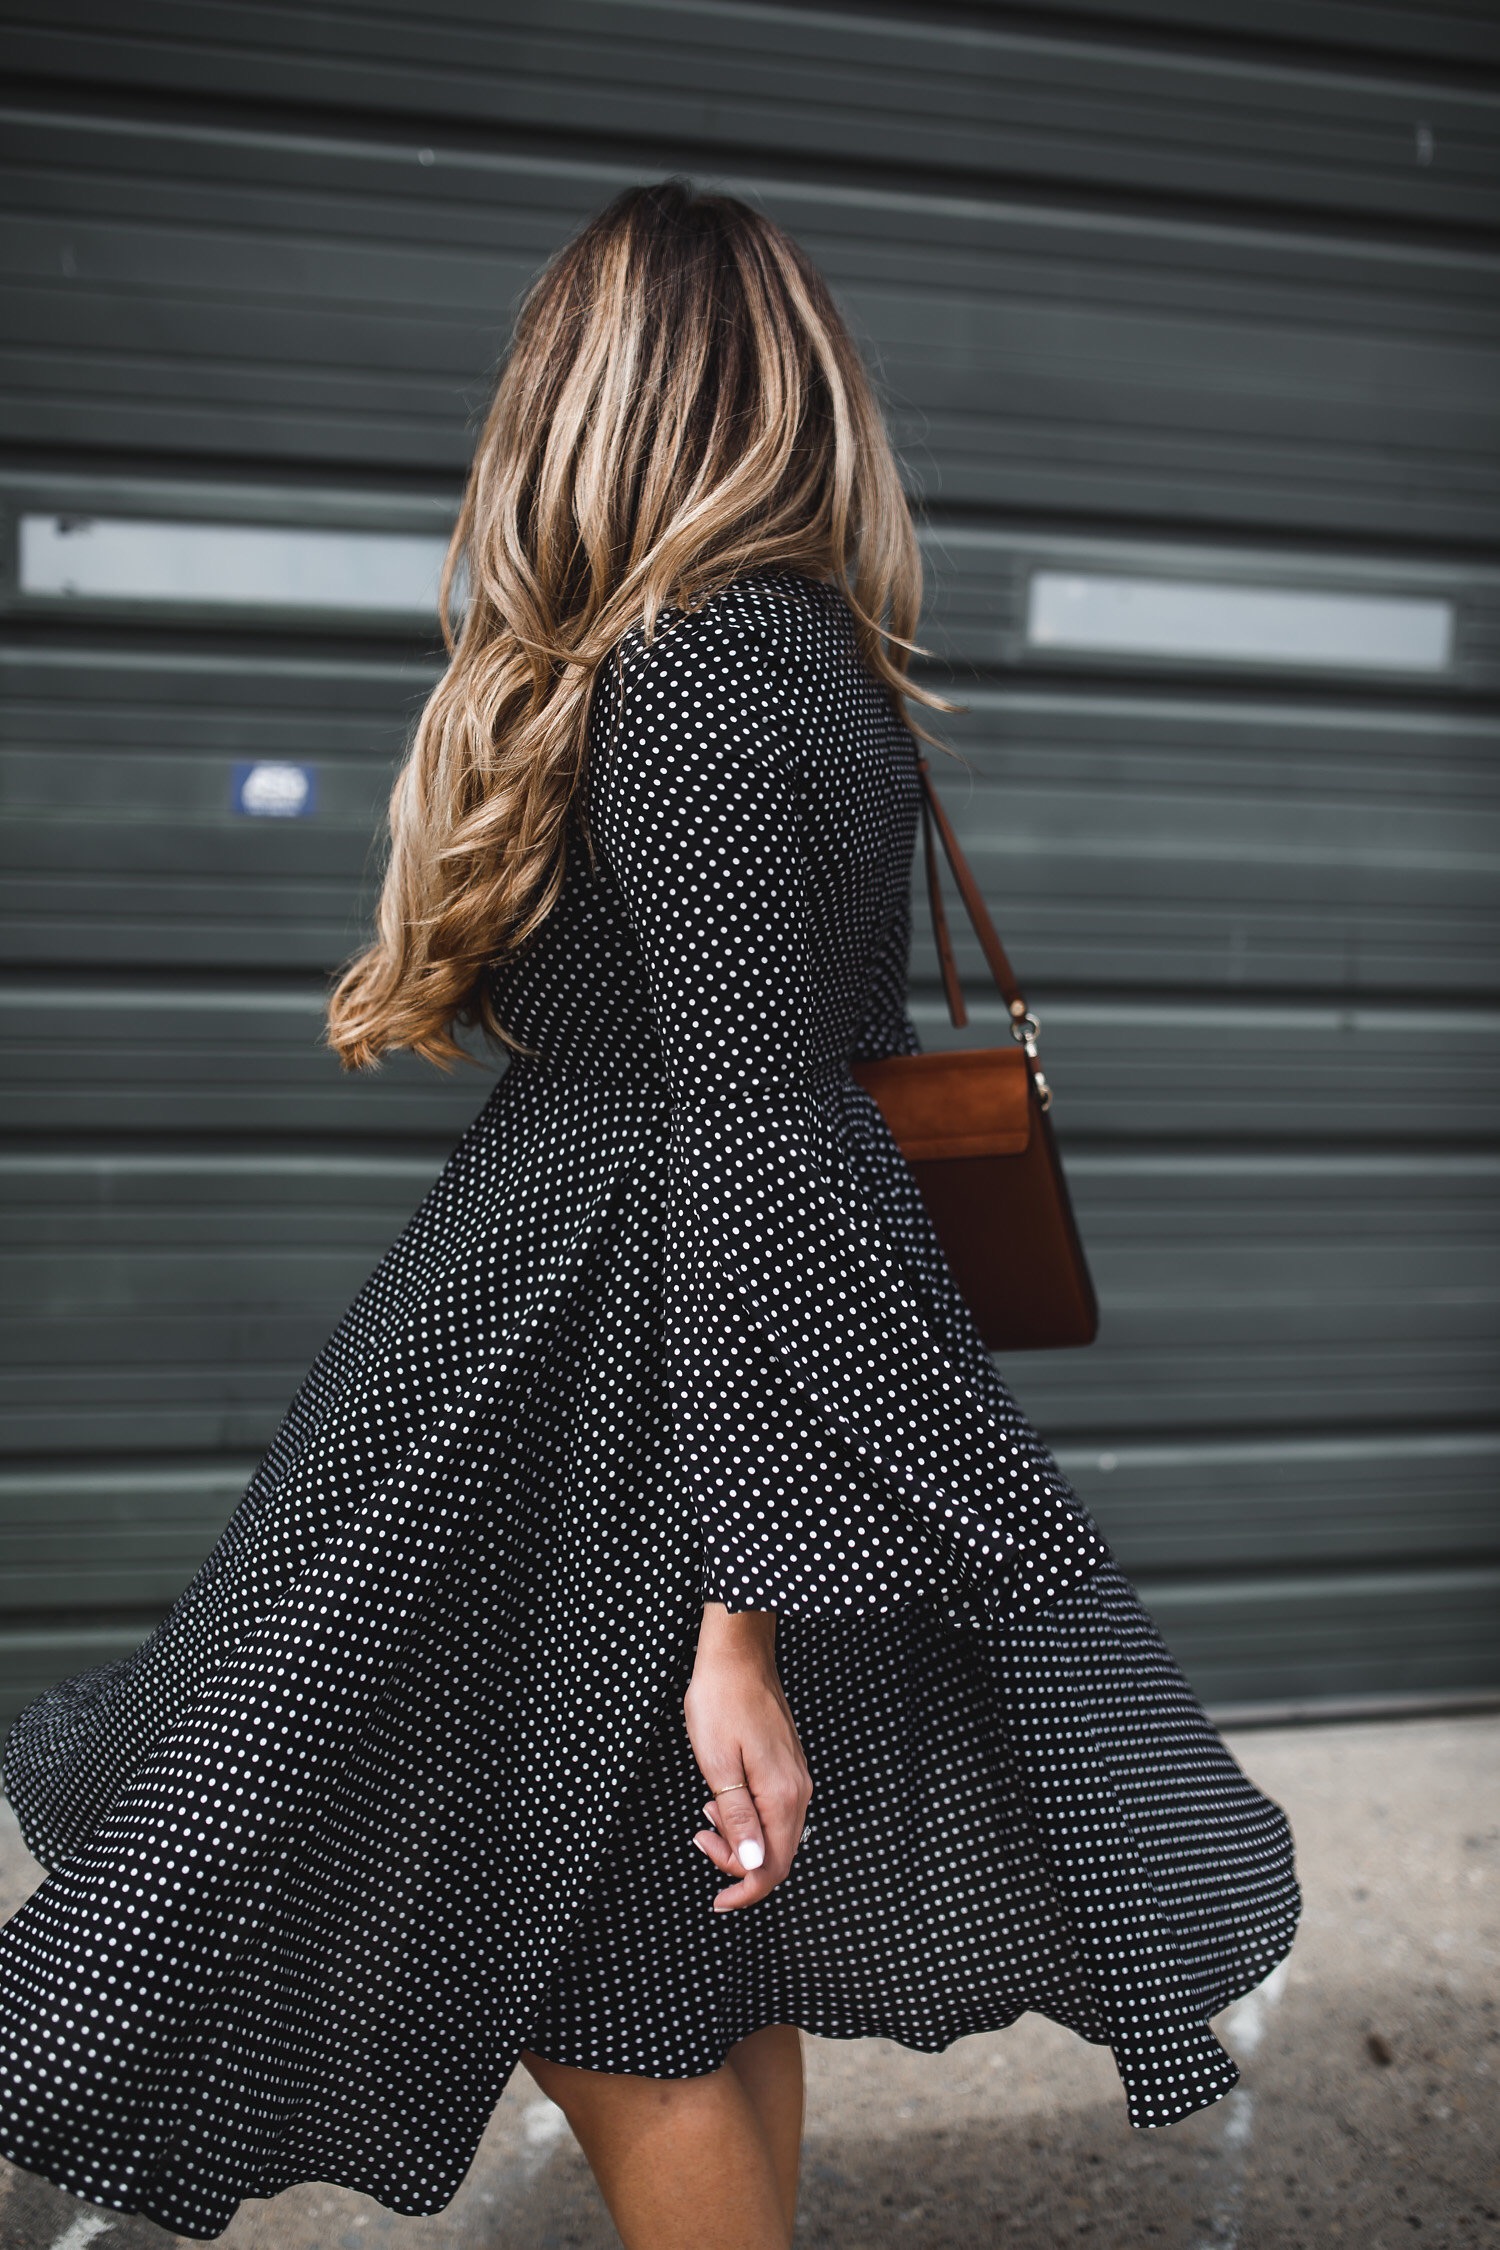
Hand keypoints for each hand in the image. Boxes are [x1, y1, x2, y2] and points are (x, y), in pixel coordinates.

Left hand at [683, 1604, 811, 1911]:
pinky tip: (722, 1798)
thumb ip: (739, 1820)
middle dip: (738, 1862)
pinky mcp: (788, 1764)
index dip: (746, 1891)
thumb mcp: (718, 1766)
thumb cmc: (721, 1702)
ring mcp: (796, 1775)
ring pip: (776, 1832)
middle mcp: (798, 1789)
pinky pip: (775, 1809)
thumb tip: (754, 1867)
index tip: (717, 1901)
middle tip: (700, 1838)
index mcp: (782, 1795)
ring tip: (707, 1814)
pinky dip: (748, 1817)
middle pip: (778, 1854)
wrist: (737, 1653)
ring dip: (741, 1838)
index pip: (774, 1867)